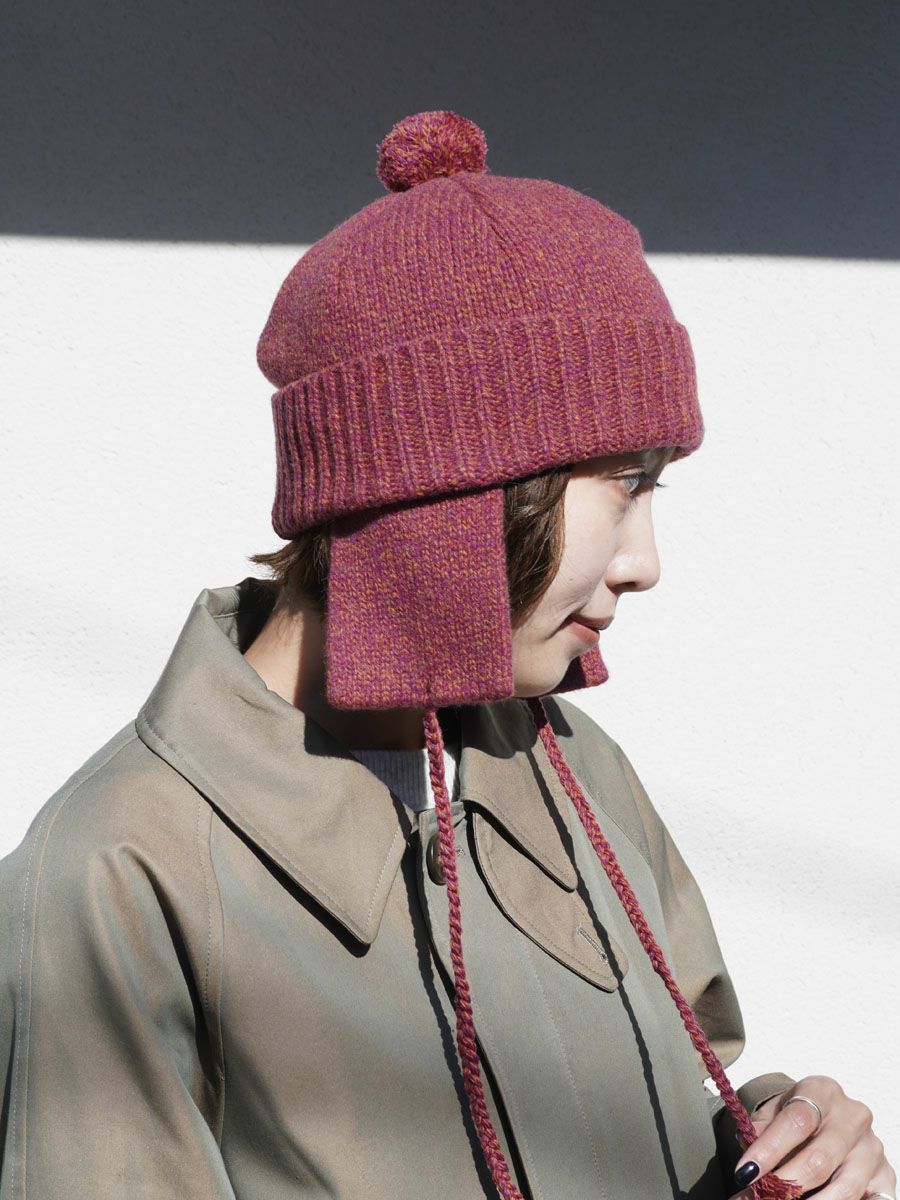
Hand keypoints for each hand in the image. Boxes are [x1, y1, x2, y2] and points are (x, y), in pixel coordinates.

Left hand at [729, 1076, 894, 1198]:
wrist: (833, 1116)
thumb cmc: (801, 1114)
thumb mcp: (778, 1109)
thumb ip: (762, 1126)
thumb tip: (747, 1146)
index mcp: (823, 1091)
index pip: (796, 1121)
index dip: (769, 1150)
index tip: (745, 1172)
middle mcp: (853, 1117)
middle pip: (819, 1160)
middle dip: (785, 1185)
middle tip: (760, 1197)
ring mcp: (872, 1148)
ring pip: (844, 1188)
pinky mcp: (885, 1175)